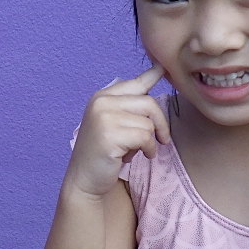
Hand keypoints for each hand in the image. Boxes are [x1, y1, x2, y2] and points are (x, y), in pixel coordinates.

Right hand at [66, 65, 170, 198]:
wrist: (85, 180)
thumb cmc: (105, 153)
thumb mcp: (116, 123)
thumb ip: (132, 104)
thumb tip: (157, 73)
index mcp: (102, 97)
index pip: (134, 83)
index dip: (152, 75)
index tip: (163, 68)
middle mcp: (101, 102)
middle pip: (149, 103)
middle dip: (161, 123)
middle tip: (163, 139)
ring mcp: (103, 117)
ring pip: (148, 123)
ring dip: (151, 141)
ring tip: (140, 150)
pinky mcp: (109, 135)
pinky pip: (145, 137)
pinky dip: (148, 149)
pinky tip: (139, 156)